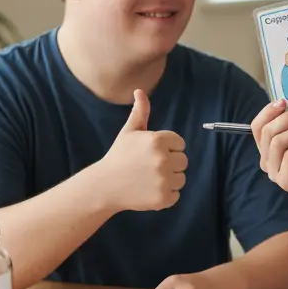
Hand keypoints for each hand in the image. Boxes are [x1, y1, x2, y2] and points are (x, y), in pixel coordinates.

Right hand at [96, 89, 187, 212]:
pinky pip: (176, 195)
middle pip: (183, 161)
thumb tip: (140, 90)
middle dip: (170, 164)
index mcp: (158, 140)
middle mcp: (163, 159)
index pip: (180, 143)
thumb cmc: (118, 156)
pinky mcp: (163, 198)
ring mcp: (163, 180)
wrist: (104, 186)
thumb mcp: (129, 132)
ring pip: (181, 178)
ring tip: (149, 179)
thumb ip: (140, 111)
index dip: (168, 148)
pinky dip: (166, 195)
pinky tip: (149, 190)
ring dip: (169, 180)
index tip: (151, 154)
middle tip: (150, 167)